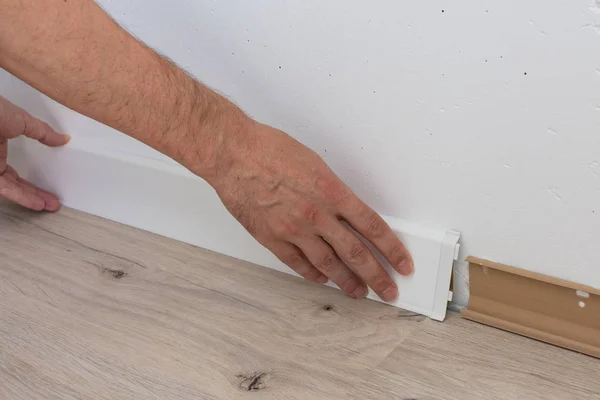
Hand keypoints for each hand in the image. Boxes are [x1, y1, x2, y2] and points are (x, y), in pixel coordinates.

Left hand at [0, 96, 68, 210]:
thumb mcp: (21, 119)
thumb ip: (42, 132)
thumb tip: (60, 138)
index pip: (15, 169)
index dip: (32, 178)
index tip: (48, 182)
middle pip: (15, 182)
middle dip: (35, 193)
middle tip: (51, 200)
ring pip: (11, 189)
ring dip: (31, 199)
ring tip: (48, 205)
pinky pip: (4, 189)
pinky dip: (22, 197)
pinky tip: (36, 202)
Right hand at [205, 120, 413, 301]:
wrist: (234, 154)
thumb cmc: (270, 150)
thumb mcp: (314, 163)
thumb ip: (332, 190)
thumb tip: (346, 211)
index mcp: (332, 191)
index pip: (372, 226)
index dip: (392, 248)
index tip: (403, 263)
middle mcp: (317, 214)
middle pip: (355, 252)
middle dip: (377, 275)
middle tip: (389, 290)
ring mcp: (294, 229)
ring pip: (328, 264)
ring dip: (347, 281)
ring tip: (360, 292)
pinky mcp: (272, 238)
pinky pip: (298, 264)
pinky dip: (313, 274)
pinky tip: (323, 280)